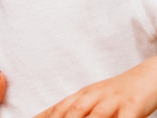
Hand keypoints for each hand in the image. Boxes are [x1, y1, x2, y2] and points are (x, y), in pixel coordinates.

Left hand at [33, 57, 156, 117]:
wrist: (146, 77)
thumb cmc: (118, 94)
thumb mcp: (95, 100)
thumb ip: (77, 110)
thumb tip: (56, 116)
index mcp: (83, 95)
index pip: (58, 108)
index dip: (43, 116)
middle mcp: (94, 96)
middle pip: (72, 111)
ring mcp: (112, 100)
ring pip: (94, 116)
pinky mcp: (132, 106)